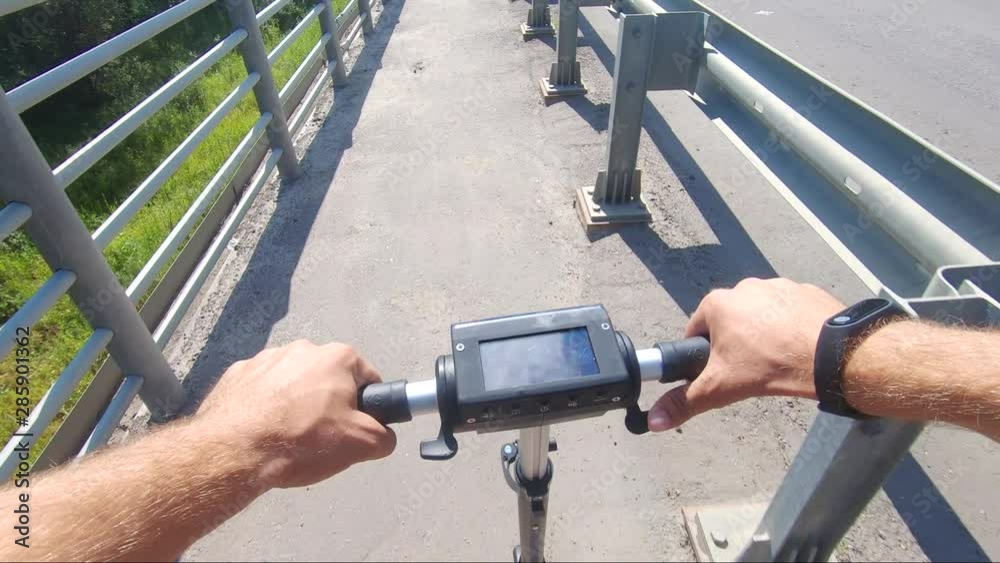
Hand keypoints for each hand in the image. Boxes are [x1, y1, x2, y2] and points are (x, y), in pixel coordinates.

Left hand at [196, 340, 396, 487]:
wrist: (234, 450)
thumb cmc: (302, 440)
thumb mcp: (361, 445)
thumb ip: (384, 436)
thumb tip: (383, 436)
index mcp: (337, 357)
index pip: (367, 379)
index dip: (366, 406)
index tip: (354, 427)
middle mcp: (303, 348)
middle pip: (328, 379)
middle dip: (328, 403)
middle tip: (321, 436)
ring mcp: (266, 358)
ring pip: (293, 383)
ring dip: (295, 403)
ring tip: (287, 436)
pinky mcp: (237, 373)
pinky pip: (261, 389)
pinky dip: (264, 405)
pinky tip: (262, 430)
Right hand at [648, 278, 844, 431]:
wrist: (831, 354)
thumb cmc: (770, 365)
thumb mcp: (721, 388)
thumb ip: (684, 402)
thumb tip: (652, 420)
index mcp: (717, 303)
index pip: (696, 330)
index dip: (703, 355)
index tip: (718, 372)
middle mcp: (745, 287)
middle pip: (729, 321)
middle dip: (734, 344)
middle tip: (749, 370)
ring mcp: (778, 285)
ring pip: (760, 315)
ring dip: (763, 333)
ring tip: (777, 360)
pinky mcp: (806, 290)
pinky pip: (789, 310)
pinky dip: (790, 327)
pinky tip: (798, 347)